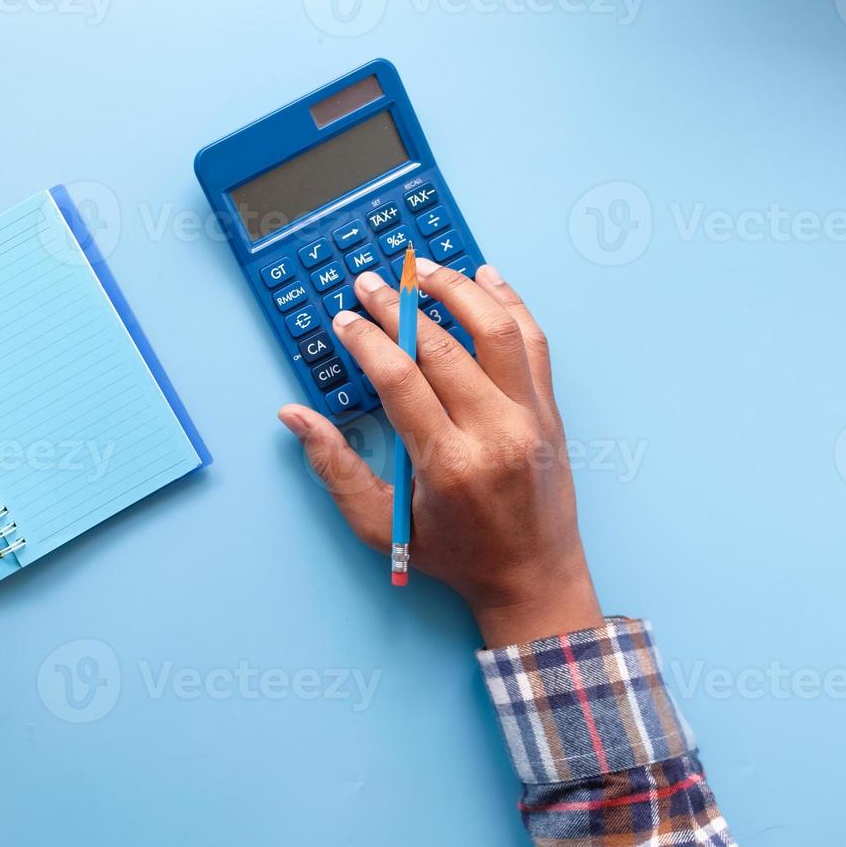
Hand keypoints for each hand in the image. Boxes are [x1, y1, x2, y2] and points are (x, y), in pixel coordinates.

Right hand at [279, 261, 602, 647]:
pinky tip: (486, 278)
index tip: (344, 319)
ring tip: (424, 269)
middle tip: (369, 283)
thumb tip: (294, 416)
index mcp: (448, 464)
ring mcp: (531, 418)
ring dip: (458, 290)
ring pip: (496, 329)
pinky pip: (533, 342)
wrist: (532, 577)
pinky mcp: (551, 411)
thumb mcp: (379, 526)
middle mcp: (495, 433)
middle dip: (398, 308)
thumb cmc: (454, 556)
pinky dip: (510, 303)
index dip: (366, 340)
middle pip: (441, 346)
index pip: (400, 379)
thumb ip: (334, 468)